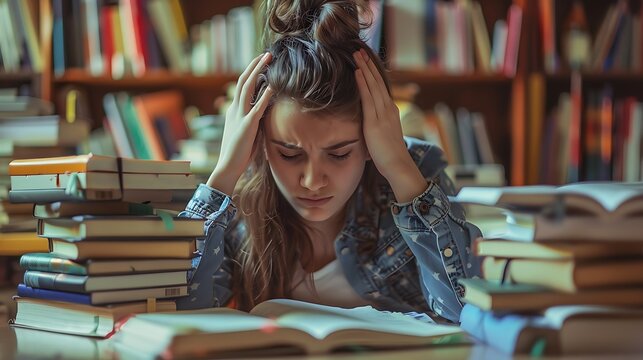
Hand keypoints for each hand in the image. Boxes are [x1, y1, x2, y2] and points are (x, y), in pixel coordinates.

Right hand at [207, 53, 273, 193]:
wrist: (228, 166)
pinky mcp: (247, 126)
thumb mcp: (247, 132)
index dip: (251, 72)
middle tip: (266, 54)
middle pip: (244, 81)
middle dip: (255, 65)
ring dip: (258, 71)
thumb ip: (254, 119)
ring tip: (268, 59)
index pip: (242, 86)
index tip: (261, 62)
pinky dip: (264, 95)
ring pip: (247, 88)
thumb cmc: (239, 152)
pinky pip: (257, 107)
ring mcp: (240, 116)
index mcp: (233, 110)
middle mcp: (235, 109)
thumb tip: (265, 112)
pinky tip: (272, 86)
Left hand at [353, 49, 425, 201]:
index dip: (373, 74)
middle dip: (368, 66)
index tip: (365, 62)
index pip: (381, 88)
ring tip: (357, 55)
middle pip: (378, 83)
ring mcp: (382, 114)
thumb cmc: (389, 157)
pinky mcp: (375, 122)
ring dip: (365, 69)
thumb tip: (367, 127)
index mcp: (391, 112)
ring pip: (373, 86)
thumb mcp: (382, 137)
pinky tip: (358, 73)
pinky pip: (368, 98)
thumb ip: (376, 128)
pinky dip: (363, 84)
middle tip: (360, 51)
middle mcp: (388, 109)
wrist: (398, 166)